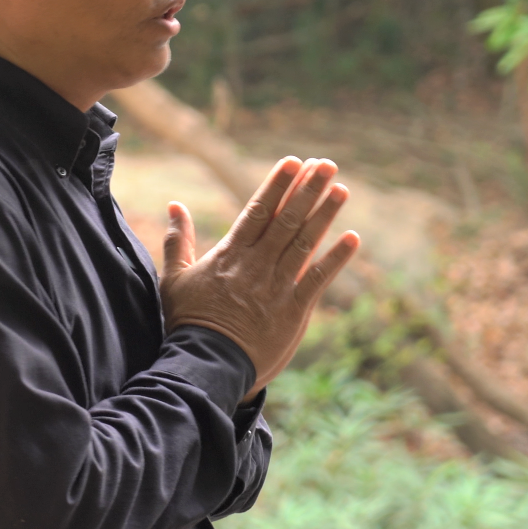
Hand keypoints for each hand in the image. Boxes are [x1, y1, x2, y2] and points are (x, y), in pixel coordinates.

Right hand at [159, 157, 359, 402]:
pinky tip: (353, 238)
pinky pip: (318, 280)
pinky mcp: (293, 312)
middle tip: (327, 165)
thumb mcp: (174, 278)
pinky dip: (335, 259)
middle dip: (307, 190)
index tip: (294, 162)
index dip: (277, 185)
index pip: (257, 211)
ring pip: (304, 243)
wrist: (205, 365)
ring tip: (342, 189)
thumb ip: (178, 241)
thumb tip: (174, 206)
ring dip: (324, 215)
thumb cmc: (188, 322)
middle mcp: (256, 265)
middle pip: (286, 220)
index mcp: (230, 255)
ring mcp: (276, 287)